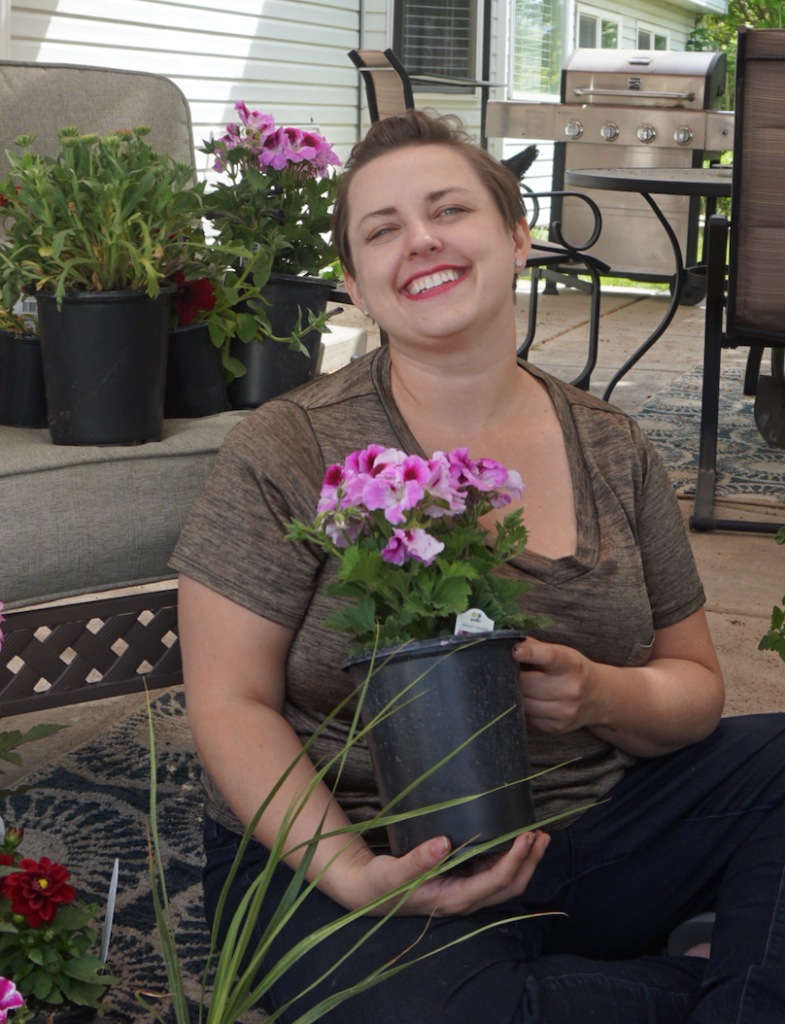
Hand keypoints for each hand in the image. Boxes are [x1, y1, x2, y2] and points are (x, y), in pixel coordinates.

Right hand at [336, 830, 550, 916]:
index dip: (515, 860)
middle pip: (509, 886)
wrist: (370, 893)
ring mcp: (465, 894)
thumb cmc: (381, 884)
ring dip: (525, 862)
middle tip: (541, 834)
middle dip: (529, 861)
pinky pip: (494, 875)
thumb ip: (417, 860)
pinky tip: (514, 843)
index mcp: (453, 899)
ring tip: (538, 837)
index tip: (526, 835)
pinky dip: (510, 860)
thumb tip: (443, 843)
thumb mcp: (393, 872)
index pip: (495, 882)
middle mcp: (464, 900)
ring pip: (506, 883)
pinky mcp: (462, 883)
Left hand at [513, 638, 602, 733]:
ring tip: (518, 685)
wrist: (600, 696)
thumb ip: (535, 647)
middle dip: (512, 677)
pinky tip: (528, 700)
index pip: (549, 657)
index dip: (530, 653)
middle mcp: (571, 688)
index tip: (515, 651)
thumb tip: (507, 640)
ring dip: (515, 694)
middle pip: (528, 684)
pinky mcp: (558, 726)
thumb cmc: (575, 670)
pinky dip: (523, 708)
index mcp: (571, 664)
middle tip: (507, 671)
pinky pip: (528, 718)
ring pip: (524, 703)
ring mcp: (565, 711)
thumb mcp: (562, 653)